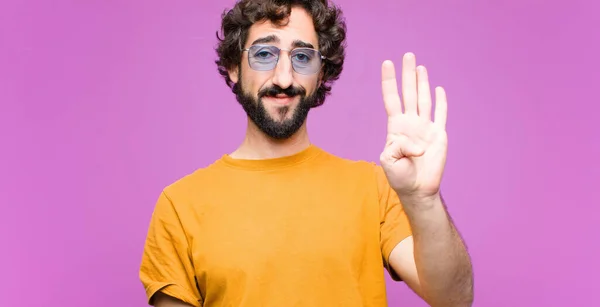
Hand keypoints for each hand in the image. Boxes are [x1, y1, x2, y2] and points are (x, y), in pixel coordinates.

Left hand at [380, 53, 447, 203]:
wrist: (417, 189)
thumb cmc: (399, 176)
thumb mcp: (389, 161)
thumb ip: (397, 148)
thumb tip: (416, 144)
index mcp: (395, 127)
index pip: (391, 98)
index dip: (389, 81)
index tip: (387, 63)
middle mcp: (410, 123)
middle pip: (408, 92)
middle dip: (408, 74)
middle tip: (408, 55)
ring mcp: (425, 127)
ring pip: (423, 99)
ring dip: (422, 82)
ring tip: (420, 66)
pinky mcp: (439, 135)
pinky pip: (440, 114)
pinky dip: (441, 101)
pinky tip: (438, 89)